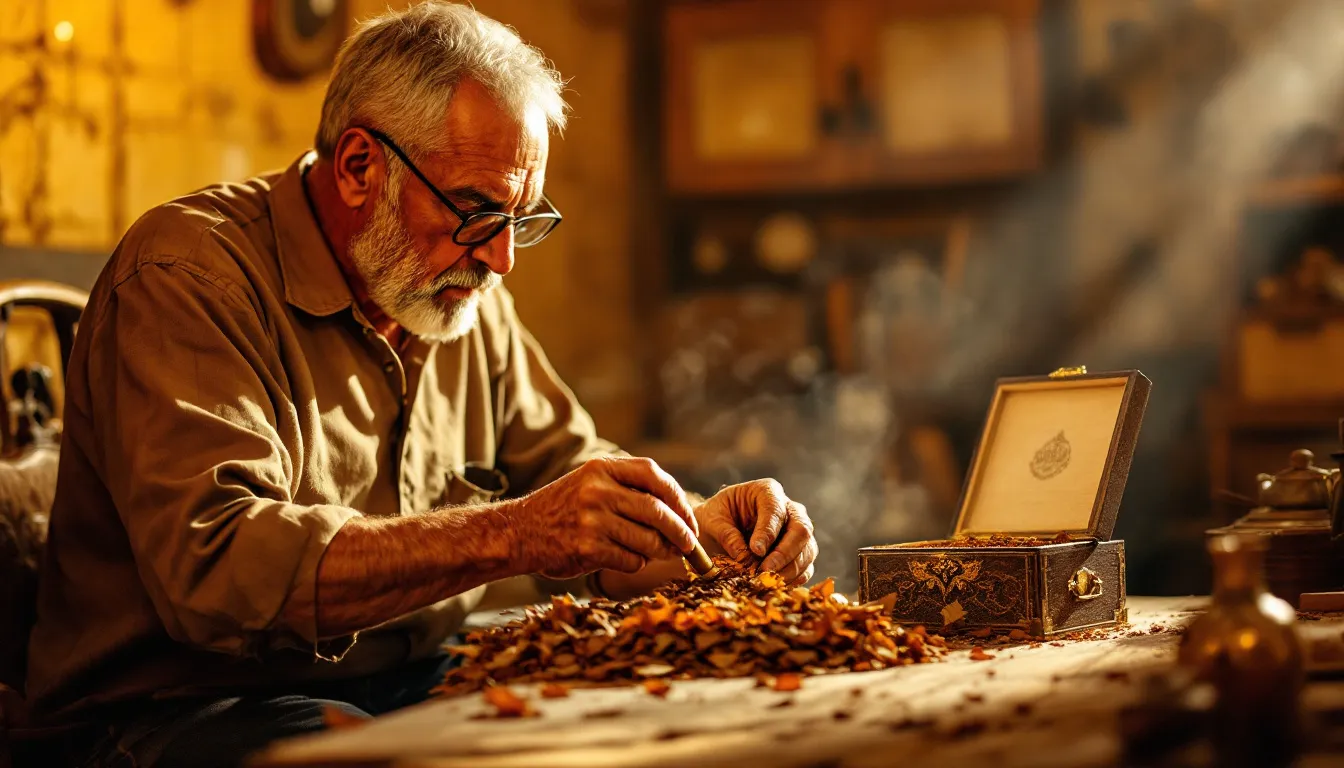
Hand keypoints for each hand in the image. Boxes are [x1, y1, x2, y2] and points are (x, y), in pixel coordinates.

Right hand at [509, 457, 698, 579]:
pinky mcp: (588, 549)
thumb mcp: (589, 483)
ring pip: (648, 539)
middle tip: (690, 544)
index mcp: (601, 468)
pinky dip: (637, 563)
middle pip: (657, 510)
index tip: (688, 516)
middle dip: (680, 530)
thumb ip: (627, 488)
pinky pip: (631, 560)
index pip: (654, 475)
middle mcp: (597, 490)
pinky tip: (629, 559)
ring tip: (662, 553)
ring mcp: (592, 520)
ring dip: (661, 551)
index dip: (678, 497)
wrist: (518, 532)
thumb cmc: (562, 510)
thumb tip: (678, 511)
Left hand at [697, 479, 816, 584]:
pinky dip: (793, 580)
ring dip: (789, 570)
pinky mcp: (800, 553)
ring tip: (766, 582)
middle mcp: (789, 509)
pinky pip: (806, 567)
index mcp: (767, 491)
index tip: (756, 550)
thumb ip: (726, 534)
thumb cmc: (716, 518)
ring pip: (807, 550)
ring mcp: (798, 532)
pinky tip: (774, 586)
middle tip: (765, 570)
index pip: (775, 509)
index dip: (768, 531)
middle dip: (785, 553)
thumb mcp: (712, 520)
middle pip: (801, 529)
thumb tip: (743, 555)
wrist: (717, 529)